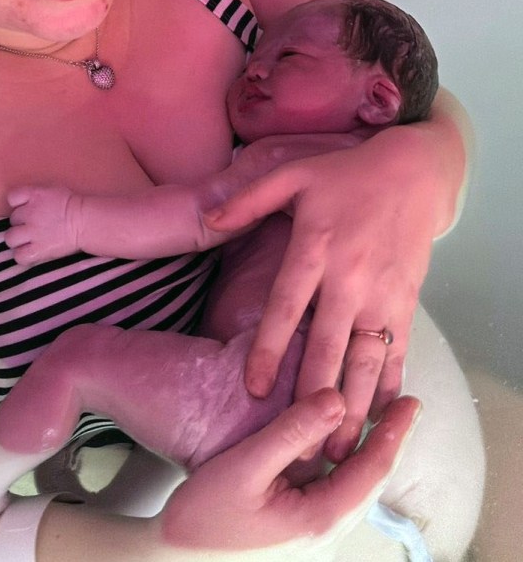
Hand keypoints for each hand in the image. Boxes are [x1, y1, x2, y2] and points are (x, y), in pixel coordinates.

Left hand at [5, 185, 80, 263]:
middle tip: (33, 227)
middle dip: (21, 224)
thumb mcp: (52, 191)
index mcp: (34, 195)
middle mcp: (30, 213)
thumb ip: (35, 196)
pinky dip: (22, 255)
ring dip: (17, 240)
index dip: (17, 204)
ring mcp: (33, 232)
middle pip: (12, 220)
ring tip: (28, 241)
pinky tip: (31, 252)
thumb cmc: (72, 205)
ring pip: (10, 238)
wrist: (86, 222)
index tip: (25, 209)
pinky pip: (19, 256)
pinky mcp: (38, 249)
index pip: (12, 197)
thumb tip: (25, 204)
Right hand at [160, 389, 420, 553]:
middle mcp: (324, 528)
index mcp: (320, 517)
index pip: (371, 470)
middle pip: (368, 478)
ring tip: (376, 416)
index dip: (393, 433)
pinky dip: (341, 459)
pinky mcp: (295, 526)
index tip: (411, 402)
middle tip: (402, 402)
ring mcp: (310, 530)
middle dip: (387, 439)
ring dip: (366, 448)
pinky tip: (333, 441)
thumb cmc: (205, 516)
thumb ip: (291, 433)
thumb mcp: (246, 467)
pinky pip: (330, 488)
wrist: (174, 558)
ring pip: (350, 484)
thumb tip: (335, 398)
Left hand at [204, 127, 453, 461]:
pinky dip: (388, 383)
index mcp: (314, 248)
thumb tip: (207, 220)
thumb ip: (247, 199)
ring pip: (366, 359)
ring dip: (353, 404)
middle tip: (299, 442)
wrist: (413, 173)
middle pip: (328, 346)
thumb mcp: (292, 174)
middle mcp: (349, 278)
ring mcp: (382, 293)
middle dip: (312, 396)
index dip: (270, 349)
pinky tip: (378, 414)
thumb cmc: (344, 175)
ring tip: (338, 446)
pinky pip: (396, 349)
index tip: (255, 388)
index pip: (287, 307)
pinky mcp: (405, 301)